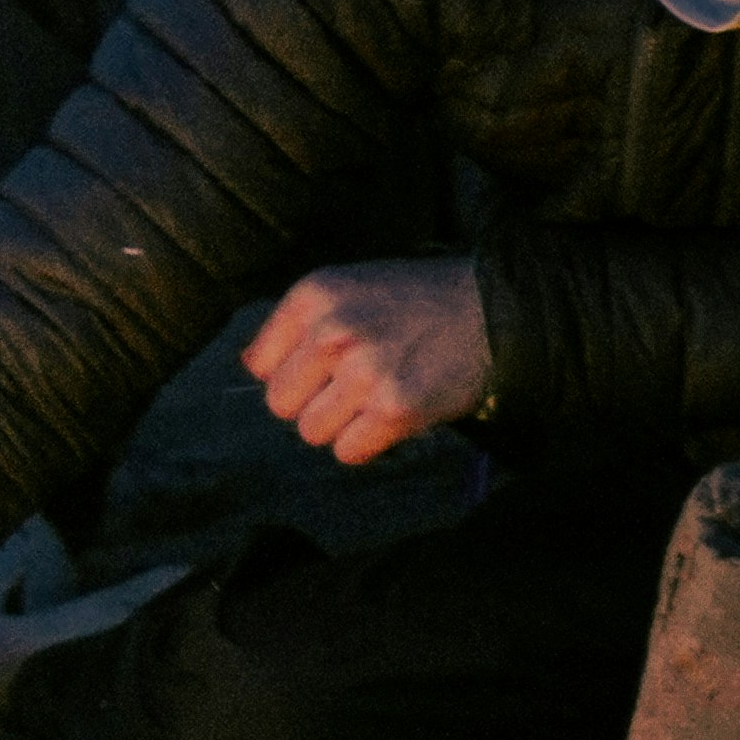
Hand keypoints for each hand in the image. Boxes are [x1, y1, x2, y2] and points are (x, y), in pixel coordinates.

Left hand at [244, 256, 490, 468]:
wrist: (487, 307)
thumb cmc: (412, 301)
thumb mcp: (346, 287)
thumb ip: (299, 323)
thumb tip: (253, 368)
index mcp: (312, 297)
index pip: (260, 365)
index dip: (290, 373)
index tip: (320, 369)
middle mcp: (332, 332)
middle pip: (280, 403)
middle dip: (311, 402)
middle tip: (349, 387)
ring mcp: (363, 371)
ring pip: (312, 432)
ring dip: (341, 424)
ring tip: (373, 398)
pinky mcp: (395, 408)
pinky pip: (349, 451)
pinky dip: (367, 443)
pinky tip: (389, 416)